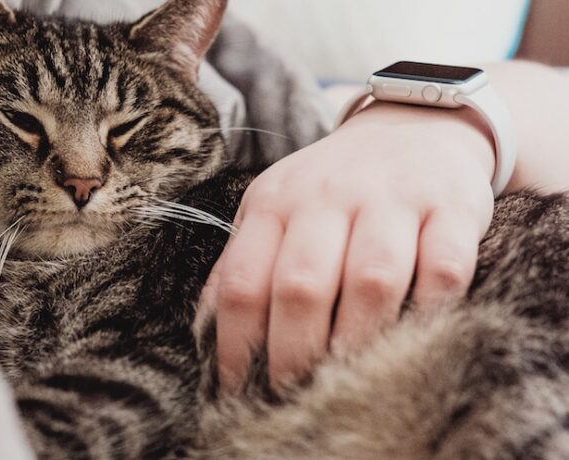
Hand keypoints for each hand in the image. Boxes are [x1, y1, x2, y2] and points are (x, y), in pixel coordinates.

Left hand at [198, 102, 496, 391]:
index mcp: (275, 203)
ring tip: (348, 381)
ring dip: (358, 341)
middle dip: (294, 353)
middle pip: (301, 286)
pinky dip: (430, 310)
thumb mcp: (275, 209)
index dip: (235, 345)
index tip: (238, 389)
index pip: (242, 281)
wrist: (413, 124)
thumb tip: (208, 334)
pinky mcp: (451, 207)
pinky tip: (416, 337)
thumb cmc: (333, 185)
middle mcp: (328, 196)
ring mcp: (392, 199)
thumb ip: (243, 263)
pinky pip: (443, 268)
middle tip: (294, 394)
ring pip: (371, 279)